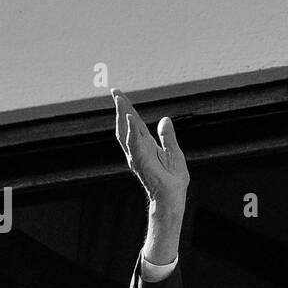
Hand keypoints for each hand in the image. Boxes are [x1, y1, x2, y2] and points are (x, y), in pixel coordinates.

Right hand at [112, 89, 188, 211]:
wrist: (173, 195)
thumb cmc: (173, 179)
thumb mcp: (173, 151)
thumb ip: (167, 136)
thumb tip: (165, 119)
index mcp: (146, 144)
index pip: (134, 122)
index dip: (127, 108)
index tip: (119, 94)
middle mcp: (138, 148)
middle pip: (126, 123)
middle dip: (121, 107)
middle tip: (114, 91)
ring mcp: (137, 154)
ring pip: (125, 131)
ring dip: (122, 115)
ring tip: (120, 99)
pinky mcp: (140, 161)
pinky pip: (134, 143)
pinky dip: (131, 130)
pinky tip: (129, 117)